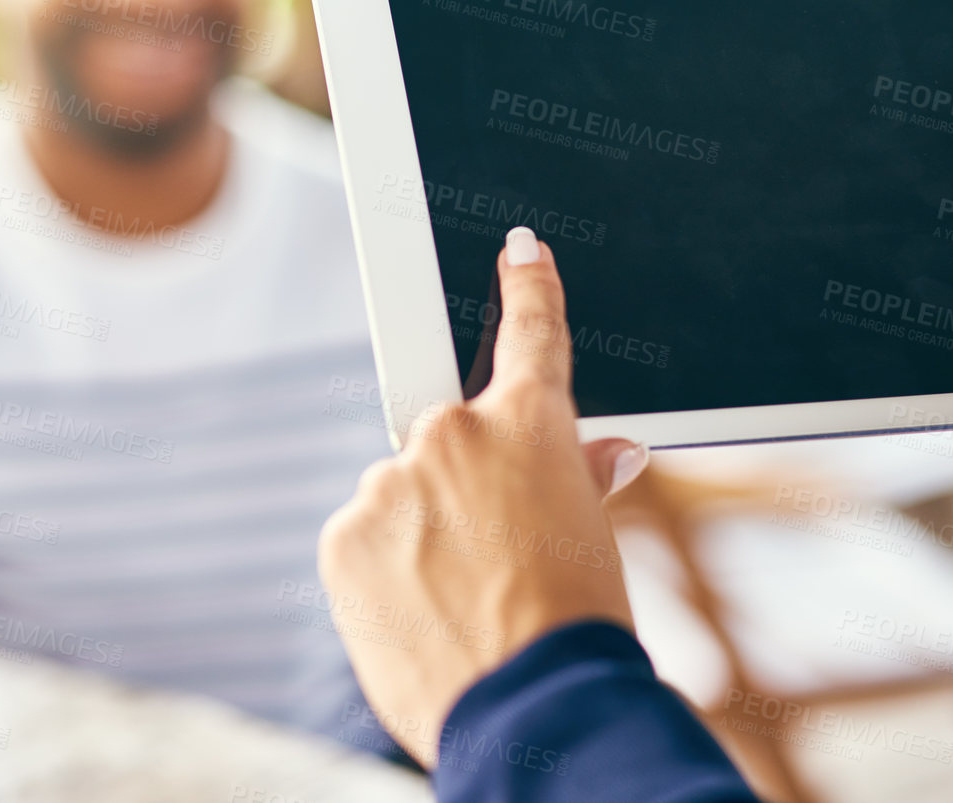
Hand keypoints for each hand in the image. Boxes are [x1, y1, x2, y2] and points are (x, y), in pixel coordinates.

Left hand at [317, 227, 647, 767]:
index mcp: (528, 422)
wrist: (531, 703)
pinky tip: (421, 614)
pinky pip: (365, 539)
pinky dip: (385, 570)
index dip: (528, 286)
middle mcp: (453, 433)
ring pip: (402, 496)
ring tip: (459, 602)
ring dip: (422, 534)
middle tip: (494, 556)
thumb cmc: (578, 623)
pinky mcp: (344, 535)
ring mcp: (392, 481)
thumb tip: (608, 453)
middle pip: (450, 444)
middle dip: (466, 487)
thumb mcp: (596, 538)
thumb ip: (582, 478)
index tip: (519, 249)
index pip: (532, 335)